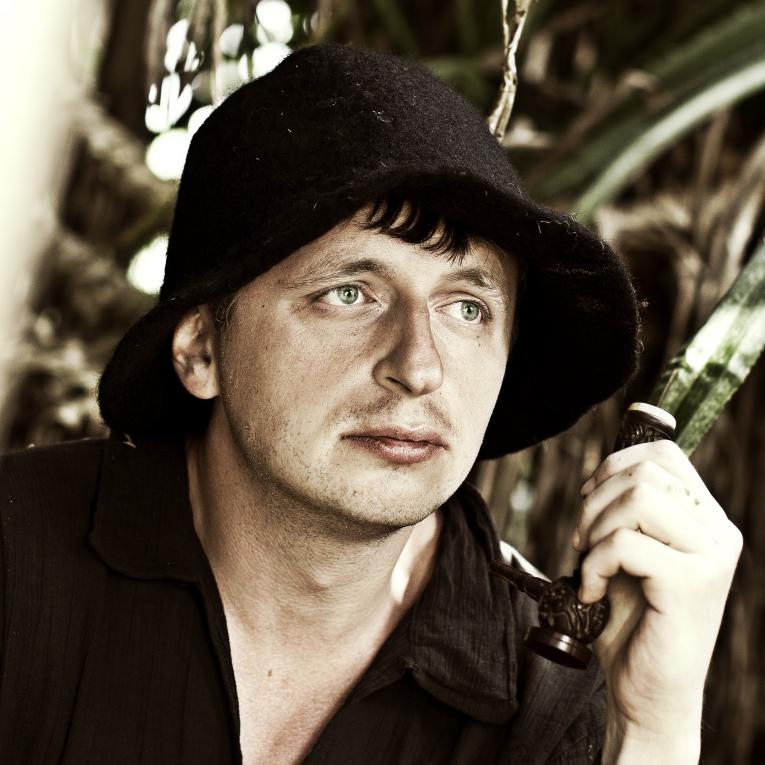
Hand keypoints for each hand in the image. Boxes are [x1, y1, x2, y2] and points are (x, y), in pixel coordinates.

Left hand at [574, 440, 741, 760]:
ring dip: (594, 528)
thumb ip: (629, 512)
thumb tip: (603, 469)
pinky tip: (593, 592)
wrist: (647, 692)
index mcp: (705, 519)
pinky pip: (625, 544)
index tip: (589, 499)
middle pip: (645, 471)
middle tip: (581, 541)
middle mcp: (717, 532)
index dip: (613, 465)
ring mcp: (710, 557)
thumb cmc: (632, 621)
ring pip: (638, 498)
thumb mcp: (629, 552)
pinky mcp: (692, 584)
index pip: (664, 455)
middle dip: (595, 501)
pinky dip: (594, 563)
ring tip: (588, 563)